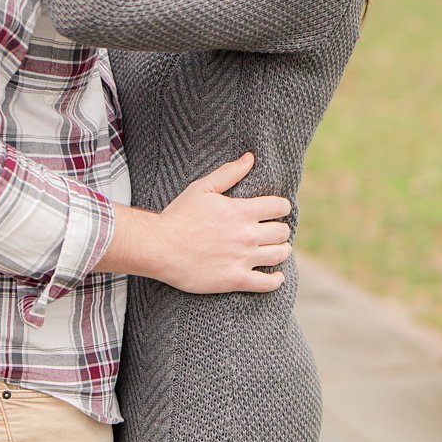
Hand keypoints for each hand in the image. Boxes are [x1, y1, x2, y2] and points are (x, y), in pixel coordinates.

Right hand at [149, 153, 292, 293]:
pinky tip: (274, 276)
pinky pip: (268, 283)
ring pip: (279, 255)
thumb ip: (228, 173)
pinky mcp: (236, 279)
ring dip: (282, 251)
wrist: (159, 247)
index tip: (276, 210)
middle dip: (280, 229)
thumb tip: (249, 158)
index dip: (281, 207)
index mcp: (241, 211)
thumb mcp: (201, 189)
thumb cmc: (178, 216)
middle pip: (282, 231)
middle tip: (273, 231)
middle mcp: (247, 234)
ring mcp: (243, 258)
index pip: (279, 206)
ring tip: (277, 249)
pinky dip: (276, 280)